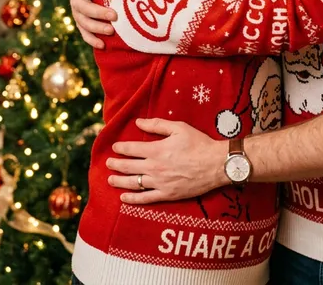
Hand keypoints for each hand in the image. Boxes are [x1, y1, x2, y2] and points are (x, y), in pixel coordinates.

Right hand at [69, 0, 114, 48]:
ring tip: (111, 30)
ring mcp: (78, 14)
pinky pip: (84, 34)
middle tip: (114, 15)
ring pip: (84, 23)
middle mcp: (75, 0)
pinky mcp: (81, 25)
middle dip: (98, 12)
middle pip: (84, 8)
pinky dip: (92, 40)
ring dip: (97, 28)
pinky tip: (103, 45)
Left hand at [106, 118, 227, 204]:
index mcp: (157, 150)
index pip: (132, 149)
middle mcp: (154, 167)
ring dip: (119, 181)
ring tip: (110, 179)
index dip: (121, 148)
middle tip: (107, 163)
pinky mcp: (166, 194)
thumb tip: (138, 122)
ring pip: (133, 183)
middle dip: (116, 164)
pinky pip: (145, 198)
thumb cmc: (198, 143)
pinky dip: (133, 199)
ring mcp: (159, 183)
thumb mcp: (179, 128)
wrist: (215, 164)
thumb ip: (157, 125)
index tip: (115, 147)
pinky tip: (124, 198)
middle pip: (129, 166)